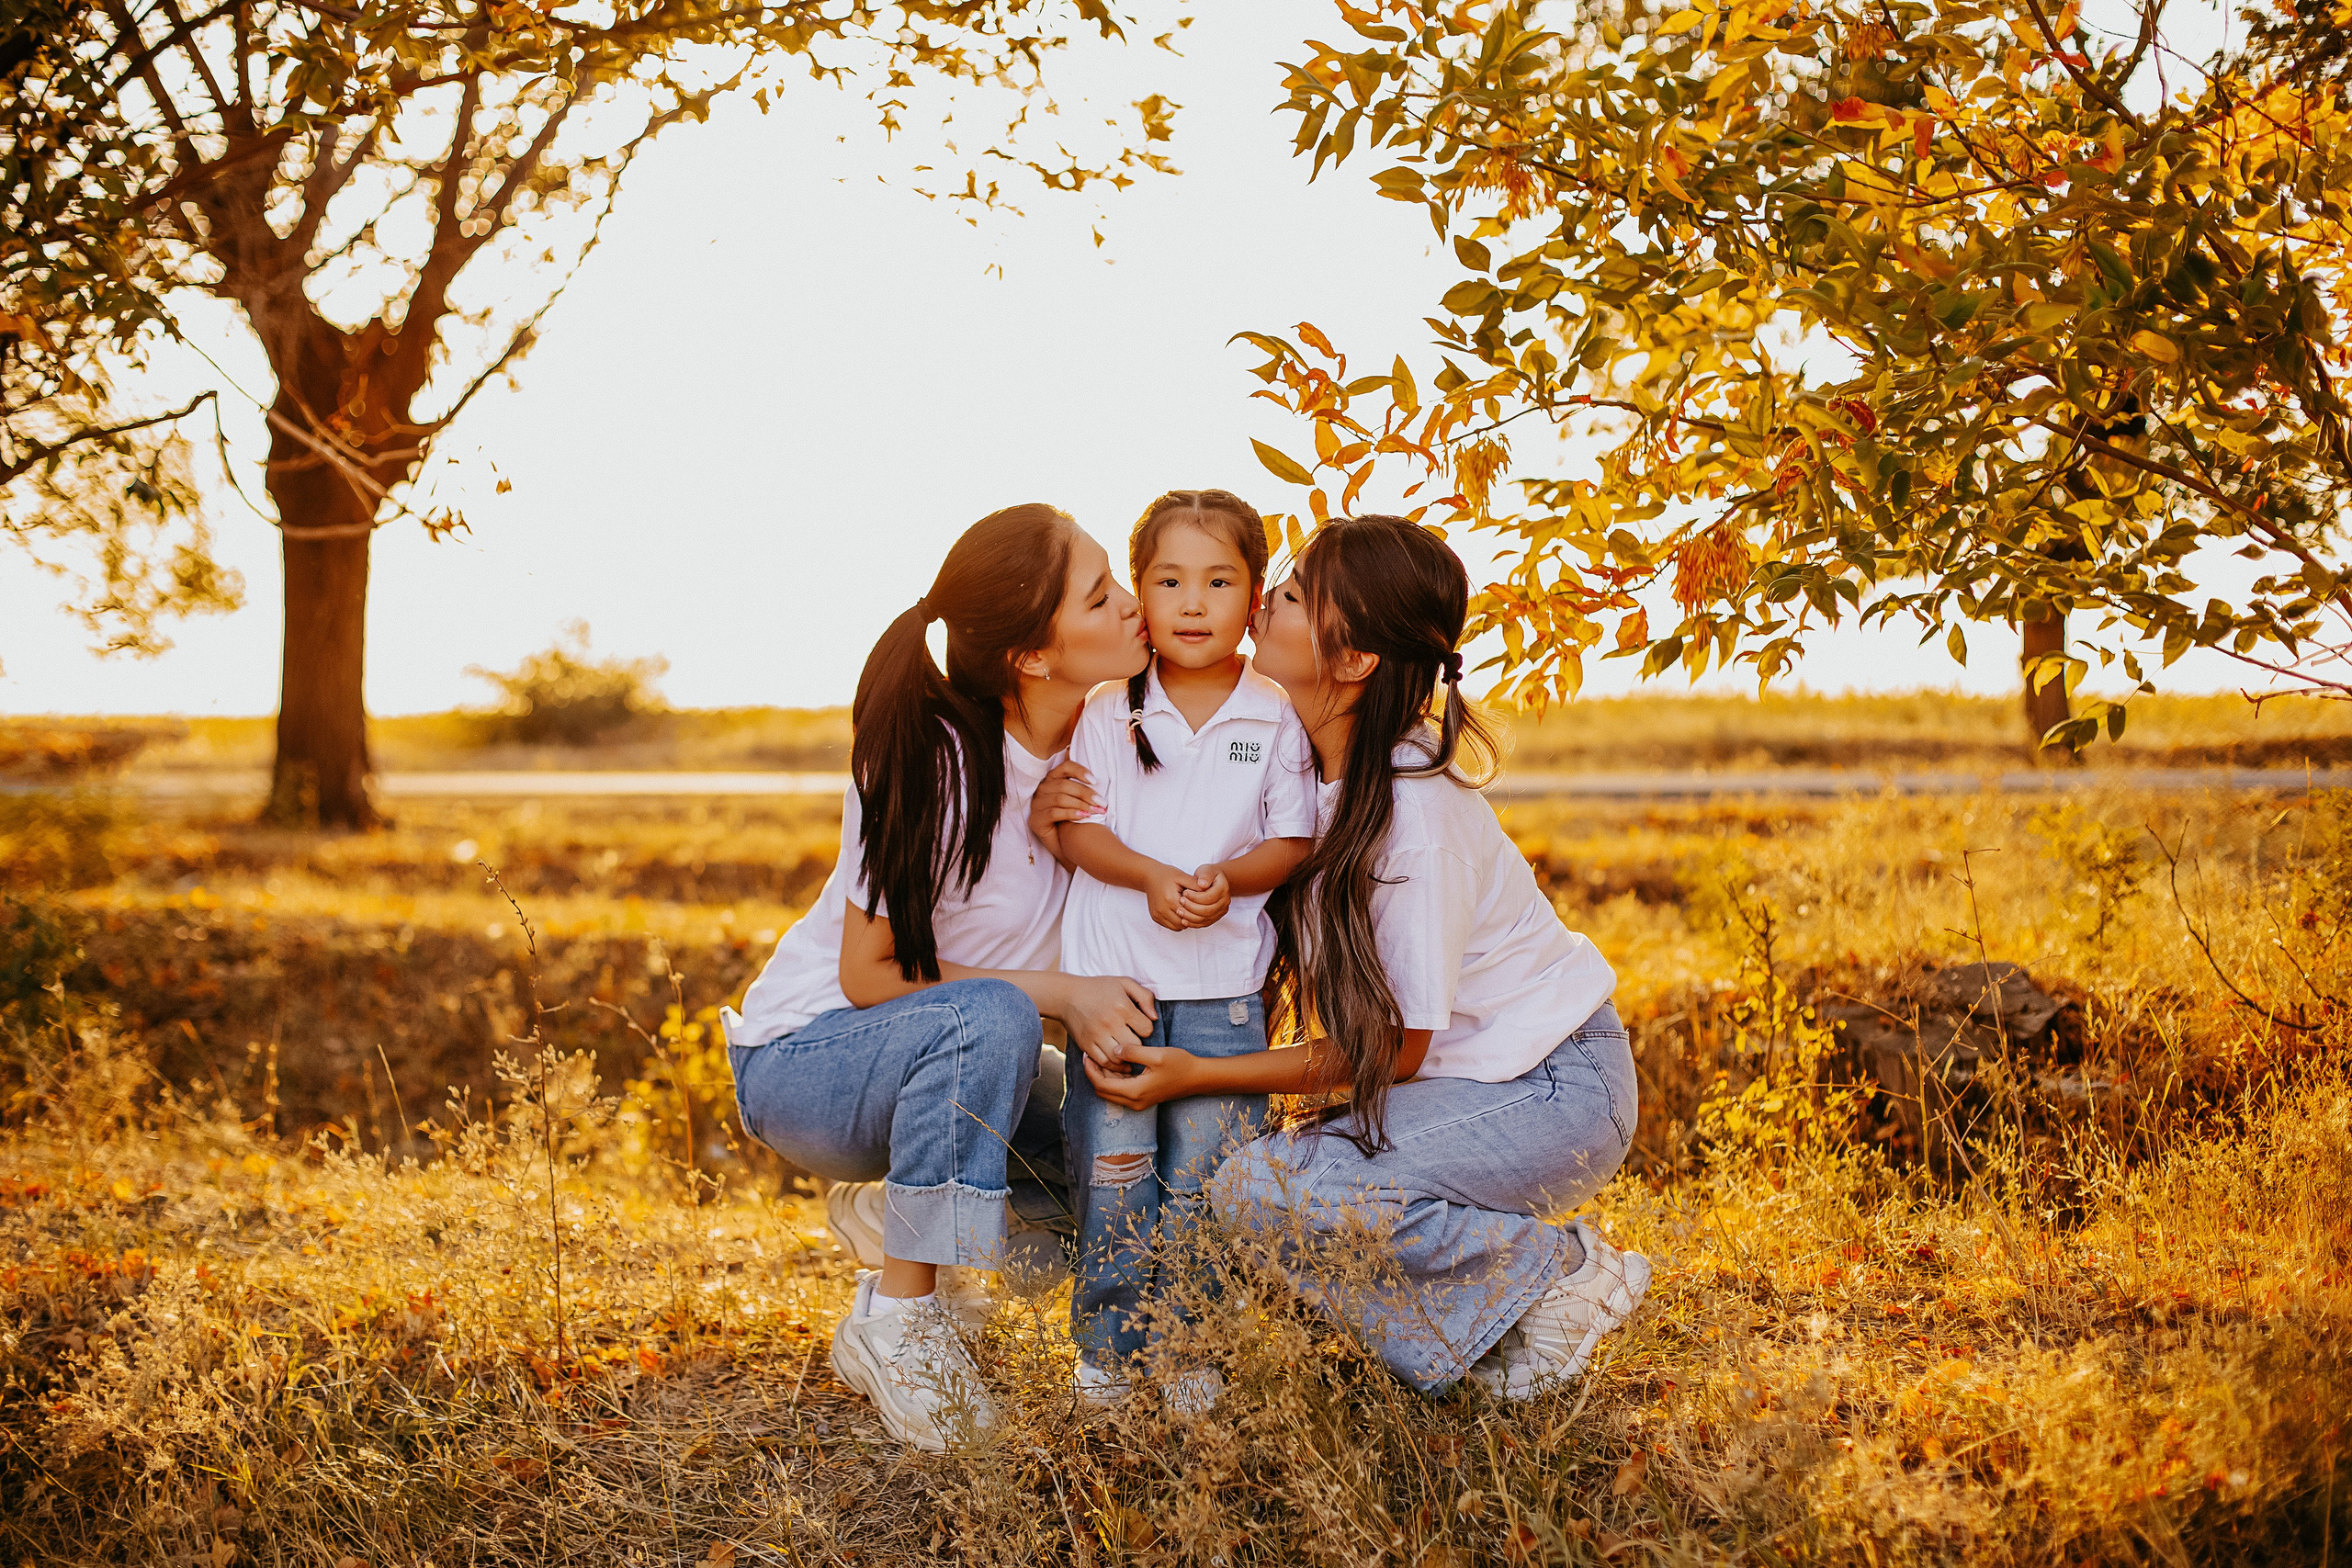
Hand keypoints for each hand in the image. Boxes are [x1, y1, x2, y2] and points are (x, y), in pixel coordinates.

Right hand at [1027, 759, 1101, 863]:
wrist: (1067, 846)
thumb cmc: (1075, 821)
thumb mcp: (1081, 801)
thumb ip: (1085, 787)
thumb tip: (1096, 776)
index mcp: (1053, 780)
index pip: (1065, 767)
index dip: (1080, 771)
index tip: (1095, 781)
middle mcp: (1042, 790)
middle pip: (1064, 785)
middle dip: (1085, 793)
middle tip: (1102, 802)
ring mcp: (1036, 805)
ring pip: (1059, 799)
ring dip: (1081, 804)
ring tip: (1096, 811)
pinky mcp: (1035, 820)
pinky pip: (1054, 812)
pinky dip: (1071, 814)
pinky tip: (1084, 817)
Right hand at [1057, 974, 1157, 1068]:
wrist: (1066, 995)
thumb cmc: (1099, 988)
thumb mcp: (1124, 983)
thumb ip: (1145, 996)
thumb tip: (1154, 1017)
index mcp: (1122, 1007)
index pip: (1147, 1029)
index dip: (1146, 1028)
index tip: (1139, 1025)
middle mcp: (1110, 1023)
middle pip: (1135, 1046)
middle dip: (1137, 1044)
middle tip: (1133, 1039)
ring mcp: (1096, 1035)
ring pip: (1119, 1058)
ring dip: (1125, 1057)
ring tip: (1126, 1051)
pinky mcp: (1086, 1045)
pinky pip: (1103, 1062)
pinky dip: (1111, 1064)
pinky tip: (1114, 1057)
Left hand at [1084, 1043, 1201, 1111]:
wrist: (1197, 1078)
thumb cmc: (1179, 1064)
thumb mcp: (1155, 1054)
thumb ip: (1132, 1052)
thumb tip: (1114, 1050)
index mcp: (1134, 1092)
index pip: (1101, 1084)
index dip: (1090, 1070)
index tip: (1086, 1054)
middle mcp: (1134, 1102)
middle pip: (1102, 1091)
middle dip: (1094, 1073)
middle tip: (1090, 1054)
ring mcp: (1138, 1102)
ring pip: (1110, 1092)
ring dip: (1103, 1077)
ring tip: (1102, 1056)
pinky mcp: (1142, 1099)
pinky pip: (1120, 1092)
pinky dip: (1113, 1079)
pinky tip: (1116, 1064)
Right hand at [1142, 860, 1208, 931]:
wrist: (1149, 876)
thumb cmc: (1167, 875)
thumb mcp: (1182, 876)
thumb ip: (1195, 884)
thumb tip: (1209, 890)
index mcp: (1170, 899)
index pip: (1189, 913)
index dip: (1197, 910)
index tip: (1199, 904)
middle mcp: (1162, 909)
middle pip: (1183, 923)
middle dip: (1191, 917)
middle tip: (1195, 908)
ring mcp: (1157, 915)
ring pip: (1177, 927)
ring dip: (1184, 921)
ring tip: (1187, 910)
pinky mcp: (1155, 917)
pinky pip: (1169, 926)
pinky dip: (1176, 922)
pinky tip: (1179, 911)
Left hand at [1178, 866, 1230, 927]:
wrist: (1213, 882)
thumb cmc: (1208, 875)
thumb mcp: (1207, 870)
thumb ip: (1205, 875)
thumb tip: (1202, 884)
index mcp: (1223, 889)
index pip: (1208, 897)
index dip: (1195, 896)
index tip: (1184, 892)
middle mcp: (1225, 902)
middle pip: (1207, 910)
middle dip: (1191, 907)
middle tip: (1180, 901)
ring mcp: (1221, 912)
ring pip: (1205, 919)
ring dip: (1190, 917)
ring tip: (1179, 911)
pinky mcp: (1215, 918)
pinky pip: (1204, 924)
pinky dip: (1193, 923)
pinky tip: (1183, 920)